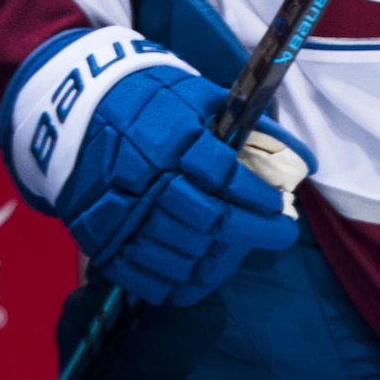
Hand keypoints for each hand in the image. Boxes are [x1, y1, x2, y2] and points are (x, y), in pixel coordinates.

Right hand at [2, 22, 307, 305]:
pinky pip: (145, 277)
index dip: (257, 196)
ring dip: (221, 259)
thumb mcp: (198, 97)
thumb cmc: (149, 99)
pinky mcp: (101, 239)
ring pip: (181, 254)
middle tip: (280, 233)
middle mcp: (144, 177)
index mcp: (169, 136)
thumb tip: (304, 160)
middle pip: (209, 221)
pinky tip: (202, 273)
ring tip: (239, 250)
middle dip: (254, 232)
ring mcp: (119, 212)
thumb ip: (250, 129)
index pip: (224, 176)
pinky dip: (179, 283)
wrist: (74, 108)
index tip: (279, 204)